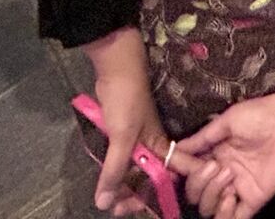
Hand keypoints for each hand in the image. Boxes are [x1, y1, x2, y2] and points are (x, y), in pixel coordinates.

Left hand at [83, 30, 175, 215]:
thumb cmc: (126, 101)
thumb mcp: (122, 138)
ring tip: (109, 203)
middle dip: (136, 197)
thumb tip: (104, 203)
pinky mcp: (122, 138)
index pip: (170, 178)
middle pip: (149, 180)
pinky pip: (123, 163)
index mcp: (162, 148)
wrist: (115, 70)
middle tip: (118, 210)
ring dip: (123, 188)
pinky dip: (116, 175)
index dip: (161, 195)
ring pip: (134, 173)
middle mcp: (153, 149)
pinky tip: (106, 186)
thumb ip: (114, 171)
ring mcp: (137, 143)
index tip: (148, 211)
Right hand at [177, 72, 274, 218]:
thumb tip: (174, 149)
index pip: (188, 171)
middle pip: (195, 194)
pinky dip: (225, 214)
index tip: (170, 164)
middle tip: (215, 165)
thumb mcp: (227, 122)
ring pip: (209, 209)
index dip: (178, 170)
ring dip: (211, 194)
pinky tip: (230, 196)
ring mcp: (238, 188)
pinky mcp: (255, 199)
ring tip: (228, 174)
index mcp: (215, 155)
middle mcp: (223, 174)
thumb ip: (202, 138)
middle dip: (198, 182)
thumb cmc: (261, 115)